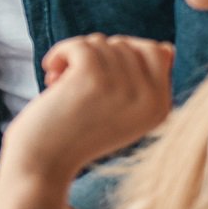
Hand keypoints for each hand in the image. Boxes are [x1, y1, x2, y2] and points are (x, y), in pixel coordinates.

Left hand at [0, 36, 174, 208]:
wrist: (43, 165)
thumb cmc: (76, 135)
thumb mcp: (123, 114)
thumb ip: (143, 84)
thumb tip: (164, 47)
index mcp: (161, 107)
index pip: (160, 51)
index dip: (124, 53)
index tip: (99, 73)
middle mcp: (150, 98)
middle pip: (126, 44)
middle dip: (96, 56)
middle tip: (73, 82)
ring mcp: (123, 88)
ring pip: (101, 43)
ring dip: (74, 57)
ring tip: (60, 83)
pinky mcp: (93, 79)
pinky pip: (81, 45)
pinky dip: (60, 52)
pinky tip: (51, 73)